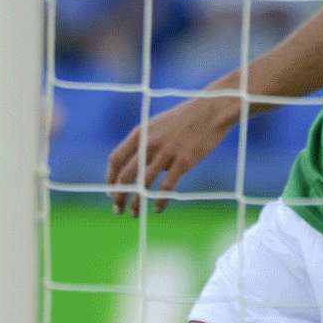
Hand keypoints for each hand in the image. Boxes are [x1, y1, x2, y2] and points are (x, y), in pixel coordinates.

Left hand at [107, 95, 238, 215]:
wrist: (212, 110)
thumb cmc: (184, 119)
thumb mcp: (157, 125)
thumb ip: (144, 143)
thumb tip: (136, 168)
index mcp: (140, 134)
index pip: (115, 160)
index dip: (110, 179)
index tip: (111, 192)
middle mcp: (150, 143)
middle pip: (125, 176)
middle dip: (118, 196)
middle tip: (117, 209)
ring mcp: (167, 152)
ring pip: (144, 184)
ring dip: (136, 203)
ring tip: (134, 213)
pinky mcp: (184, 161)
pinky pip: (167, 187)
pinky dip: (160, 201)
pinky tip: (157, 209)